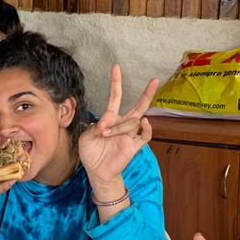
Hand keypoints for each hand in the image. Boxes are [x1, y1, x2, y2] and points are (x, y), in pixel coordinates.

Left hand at [78, 65, 156, 185]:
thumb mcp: (85, 138)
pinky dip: (146, 129)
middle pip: (139, 106)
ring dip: (119, 126)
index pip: (115, 97)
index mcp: (110, 119)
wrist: (98, 172)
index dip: (116, 82)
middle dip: (147, 93)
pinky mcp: (134, 146)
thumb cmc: (91, 154)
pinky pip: (145, 136)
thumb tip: (104, 124)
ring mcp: (130, 135)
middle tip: (155, 80)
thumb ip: (92, 128)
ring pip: (133, 122)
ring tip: (104, 133)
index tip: (116, 67)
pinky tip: (144, 122)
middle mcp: (122, 124)